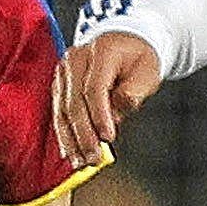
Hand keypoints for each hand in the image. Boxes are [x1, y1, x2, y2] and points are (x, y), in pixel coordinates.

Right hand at [52, 32, 160, 166]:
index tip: (108, 137)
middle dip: (83, 134)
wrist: (124, 43)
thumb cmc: (137, 59)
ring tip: (80, 162)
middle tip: (93, 158)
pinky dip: (65, 133)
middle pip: (74, 101)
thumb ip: (133, 92)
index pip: (94, 87)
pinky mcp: (60, 84)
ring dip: (70, 139)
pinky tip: (70, 152)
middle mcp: (76, 58)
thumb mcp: (147, 72)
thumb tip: (118, 111)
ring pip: (62, 109)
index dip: (99, 115)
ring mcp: (64, 71)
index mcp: (101, 50)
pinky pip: (59, 112)